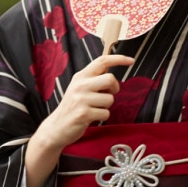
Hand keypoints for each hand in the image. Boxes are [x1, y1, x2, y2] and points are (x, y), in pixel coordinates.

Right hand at [23, 52, 133, 186]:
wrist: (56, 127)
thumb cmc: (72, 107)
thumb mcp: (79, 88)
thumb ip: (93, 80)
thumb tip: (111, 75)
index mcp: (80, 76)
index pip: (101, 61)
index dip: (118, 59)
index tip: (131, 60)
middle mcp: (80, 85)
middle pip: (110, 79)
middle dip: (114, 89)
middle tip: (106, 95)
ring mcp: (81, 99)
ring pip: (110, 99)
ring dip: (106, 106)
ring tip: (94, 108)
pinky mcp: (83, 113)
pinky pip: (106, 113)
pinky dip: (102, 117)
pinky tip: (91, 117)